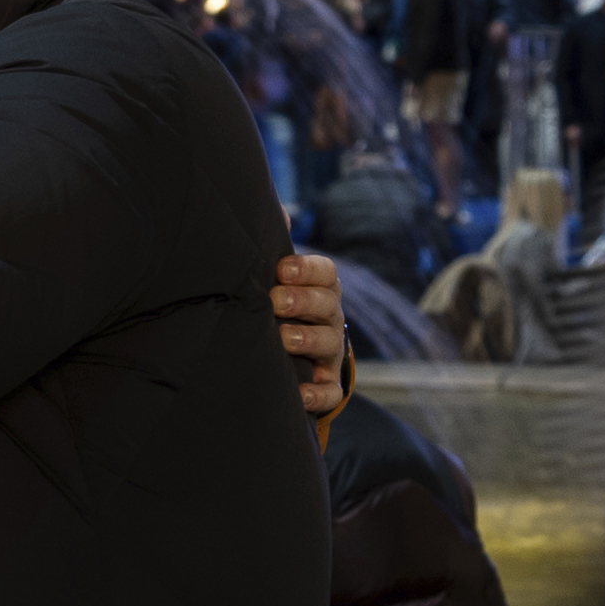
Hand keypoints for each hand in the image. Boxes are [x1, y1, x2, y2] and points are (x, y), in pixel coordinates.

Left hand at [270, 250, 349, 420]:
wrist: (289, 358)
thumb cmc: (278, 309)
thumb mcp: (276, 280)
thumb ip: (273, 248)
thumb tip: (278, 212)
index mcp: (321, 289)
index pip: (326, 273)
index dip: (306, 270)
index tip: (280, 270)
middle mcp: (330, 319)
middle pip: (328, 304)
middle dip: (303, 301)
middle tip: (276, 302)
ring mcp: (330, 353)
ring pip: (330, 343)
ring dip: (308, 339)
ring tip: (283, 339)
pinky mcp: (327, 385)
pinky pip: (331, 393)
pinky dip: (317, 394)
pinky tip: (298, 393)